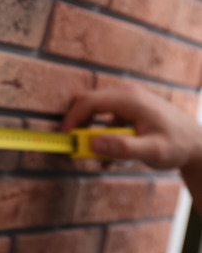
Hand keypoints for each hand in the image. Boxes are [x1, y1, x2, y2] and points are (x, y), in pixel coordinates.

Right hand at [62, 87, 201, 169]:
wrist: (198, 144)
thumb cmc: (179, 145)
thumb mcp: (152, 151)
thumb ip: (122, 148)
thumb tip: (93, 144)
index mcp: (130, 100)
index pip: (89, 102)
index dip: (72, 118)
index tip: (64, 136)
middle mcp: (127, 96)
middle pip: (89, 103)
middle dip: (78, 125)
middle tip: (76, 146)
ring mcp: (129, 101)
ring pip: (96, 111)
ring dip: (91, 132)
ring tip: (96, 156)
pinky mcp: (130, 110)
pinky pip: (107, 119)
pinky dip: (102, 135)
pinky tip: (109, 156)